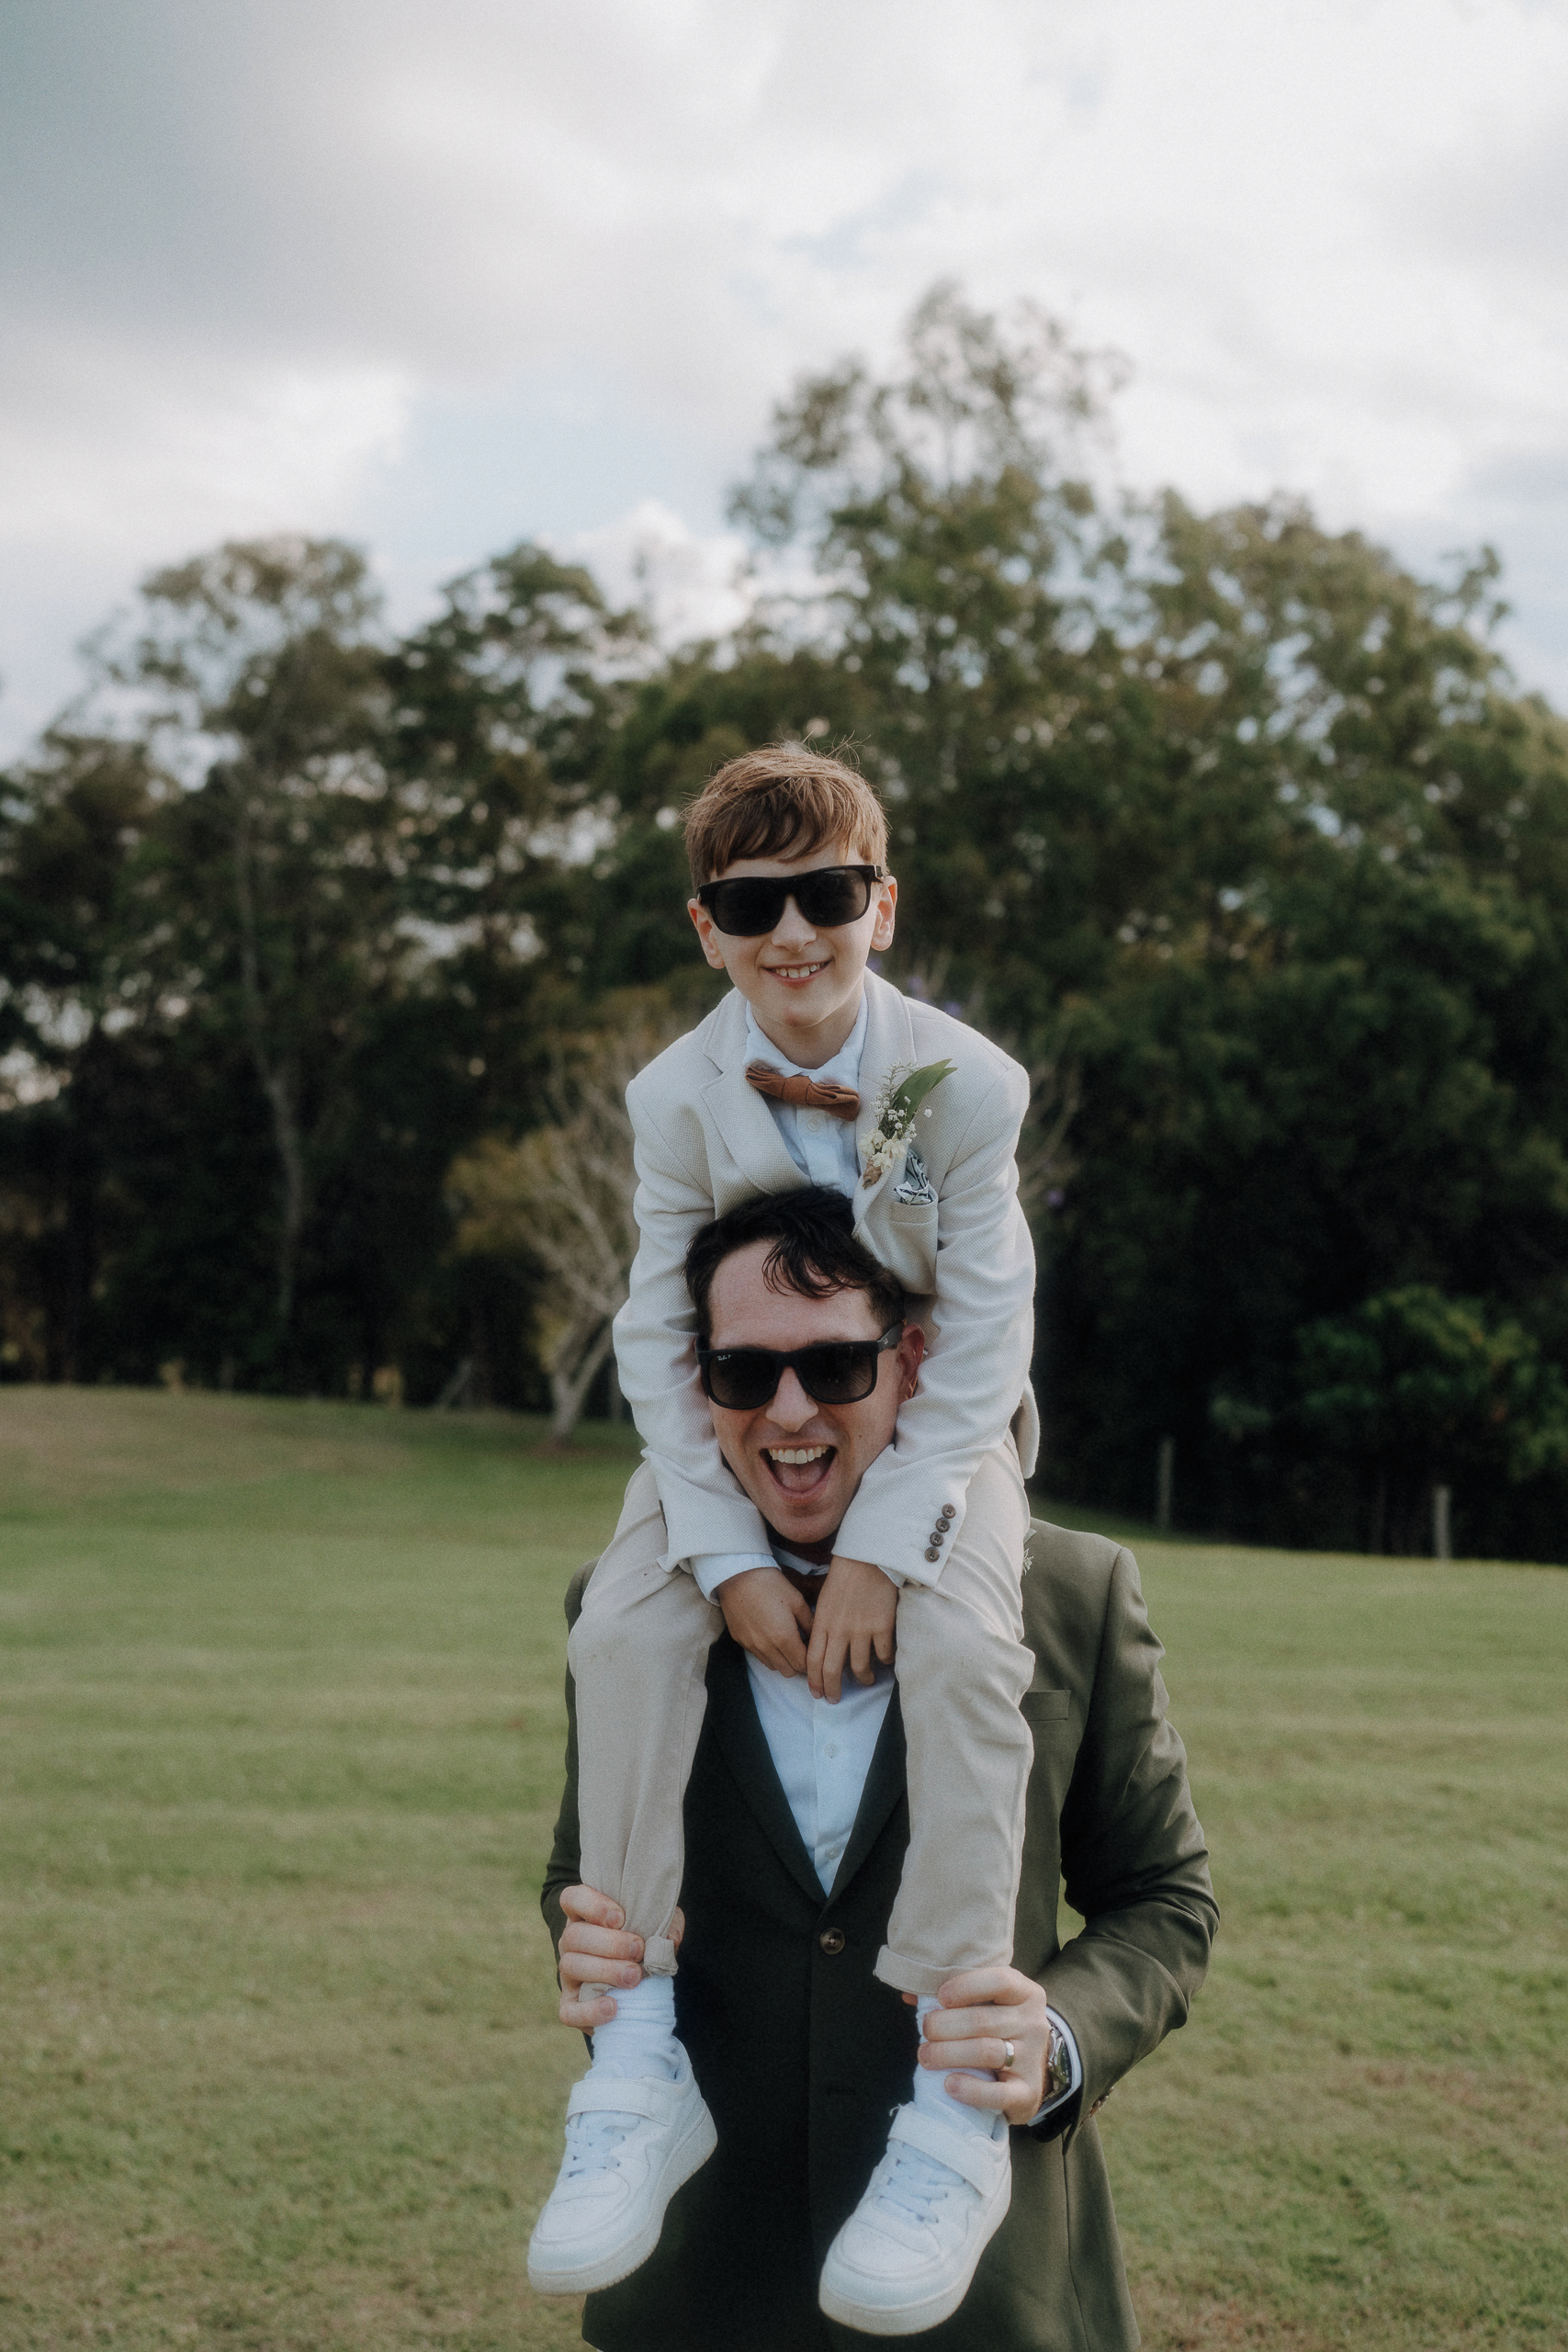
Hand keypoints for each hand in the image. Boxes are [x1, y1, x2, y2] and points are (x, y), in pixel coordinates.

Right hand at [556, 1885, 683, 2031]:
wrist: (636, 1986)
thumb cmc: (644, 1946)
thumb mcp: (657, 1926)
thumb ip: (666, 1925)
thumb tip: (668, 1939)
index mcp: (586, 1916)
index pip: (572, 1899)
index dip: (591, 1905)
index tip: (620, 1917)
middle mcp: (571, 1943)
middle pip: (574, 1935)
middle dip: (609, 1943)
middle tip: (638, 1950)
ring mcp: (568, 1975)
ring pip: (570, 1966)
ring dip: (605, 1971)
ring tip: (634, 1977)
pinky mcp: (571, 2006)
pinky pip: (568, 2011)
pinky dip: (590, 2010)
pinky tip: (613, 2007)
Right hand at [718, 1565, 813, 1675]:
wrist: (737, 1575)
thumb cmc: (770, 1585)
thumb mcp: (797, 1600)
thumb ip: (810, 1623)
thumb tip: (818, 1638)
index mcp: (784, 1638)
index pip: (803, 1665)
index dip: (812, 1661)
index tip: (815, 1650)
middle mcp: (767, 1648)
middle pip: (788, 1671)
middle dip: (799, 1664)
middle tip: (803, 1647)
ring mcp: (752, 1646)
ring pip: (773, 1666)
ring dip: (783, 1660)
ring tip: (787, 1643)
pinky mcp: (741, 1641)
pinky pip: (758, 1656)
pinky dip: (768, 1653)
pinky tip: (770, 1636)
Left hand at [807, 1554, 896, 1700]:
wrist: (868, 1558)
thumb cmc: (844, 1576)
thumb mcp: (824, 1600)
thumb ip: (823, 1624)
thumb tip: (824, 1646)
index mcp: (822, 1623)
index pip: (812, 1660)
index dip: (814, 1681)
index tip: (817, 1693)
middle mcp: (839, 1630)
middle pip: (832, 1670)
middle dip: (832, 1690)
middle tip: (835, 1699)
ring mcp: (861, 1630)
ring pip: (859, 1667)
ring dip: (862, 1679)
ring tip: (866, 1680)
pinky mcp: (882, 1627)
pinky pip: (883, 1655)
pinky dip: (884, 1662)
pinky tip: (885, 1661)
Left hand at [907, 1966, 1053, 2123]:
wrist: (1027, 2074)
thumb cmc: (997, 2029)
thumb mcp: (986, 2005)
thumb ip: (953, 1995)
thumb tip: (910, 1994)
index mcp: (1025, 1993)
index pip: (999, 1980)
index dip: (965, 1987)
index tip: (940, 1998)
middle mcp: (1034, 2023)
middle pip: (982, 2020)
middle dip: (944, 2025)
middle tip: (924, 2031)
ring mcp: (1033, 2059)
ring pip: (985, 2052)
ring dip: (948, 2054)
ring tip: (925, 2057)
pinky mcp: (1027, 2093)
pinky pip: (998, 2093)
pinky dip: (970, 2090)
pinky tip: (949, 2085)